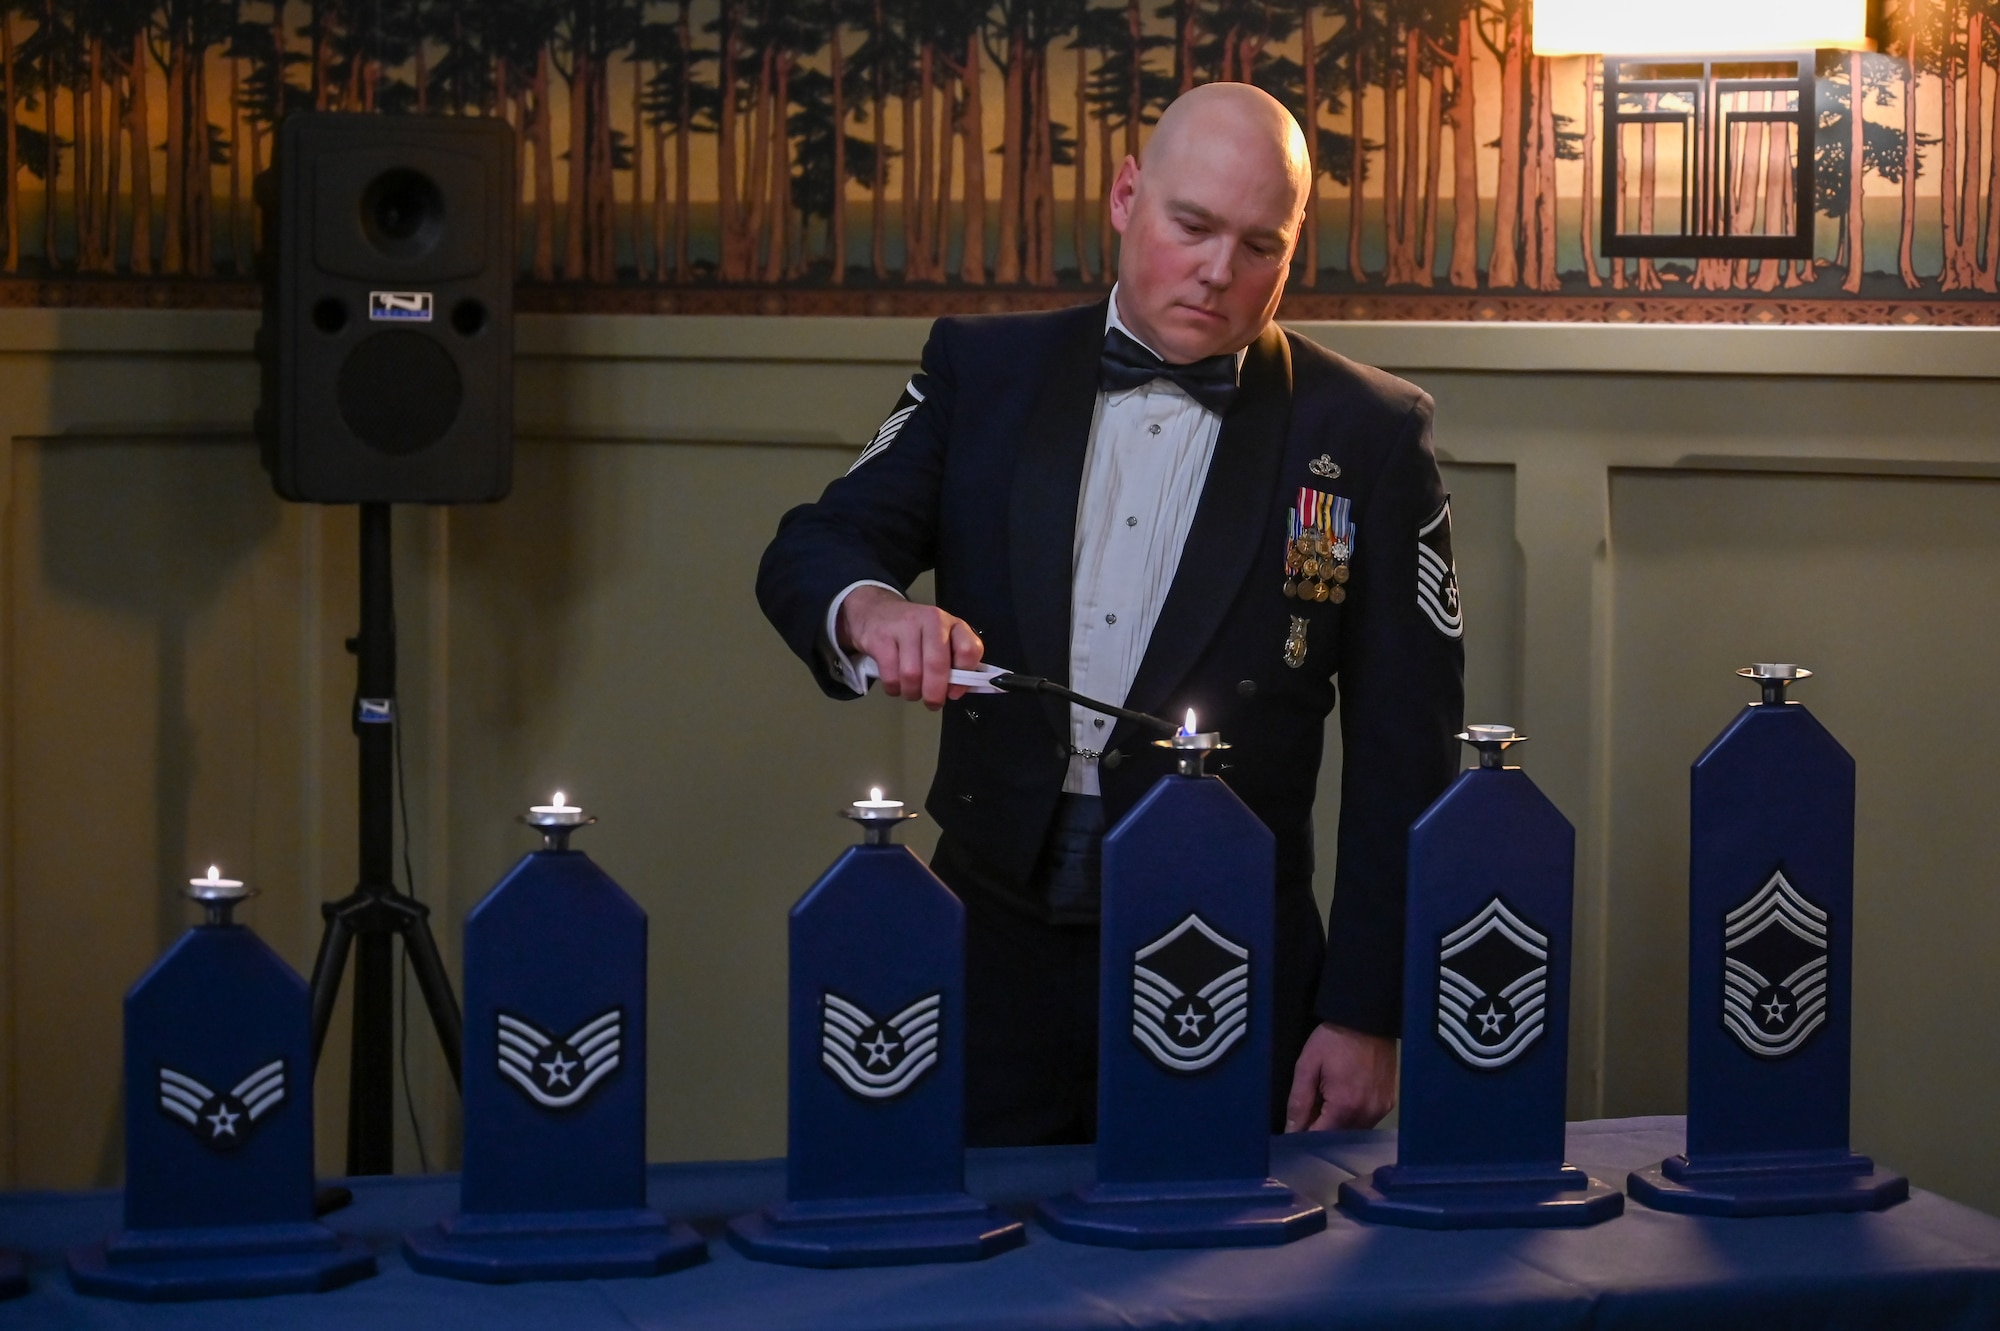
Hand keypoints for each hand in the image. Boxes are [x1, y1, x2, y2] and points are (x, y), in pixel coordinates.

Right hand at [837, 585, 984, 709]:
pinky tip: (896, 685)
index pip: (969, 650)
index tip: (954, 691)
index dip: (965, 677)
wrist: (876, 613)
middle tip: (932, 703)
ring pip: (911, 675)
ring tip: (911, 690)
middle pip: (937, 665)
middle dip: (935, 694)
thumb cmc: (915, 632)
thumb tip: (955, 691)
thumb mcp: (941, 638)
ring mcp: (903, 627)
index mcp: (951, 623)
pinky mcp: (880, 638)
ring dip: (912, 692)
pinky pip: (891, 677)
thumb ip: (954, 662)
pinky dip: (894, 689)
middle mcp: (930, 620)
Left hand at [1284, 1022, 1397, 1130]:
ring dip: (1338, 1124)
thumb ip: (1299, 1101)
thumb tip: (1291, 1131)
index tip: (1294, 1127)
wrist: (1368, 1019)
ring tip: (1327, 1102)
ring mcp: (1381, 1109)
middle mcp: (1367, 1114)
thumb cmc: (1333, 1039)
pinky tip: (1345, 1099)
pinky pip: (1367, 1120)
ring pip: (1354, 1131)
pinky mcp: (1389, 1102)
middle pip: (1339, 1137)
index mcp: (1345, 1107)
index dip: (1304, 1135)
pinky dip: (1353, 1117)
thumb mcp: (1307, 1065)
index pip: (1321, 1137)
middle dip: (1321, 1128)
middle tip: (1310, 1110)